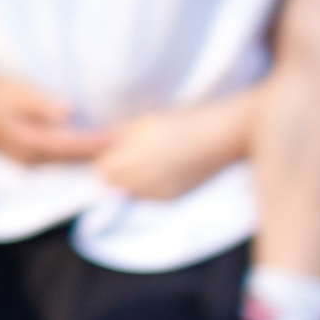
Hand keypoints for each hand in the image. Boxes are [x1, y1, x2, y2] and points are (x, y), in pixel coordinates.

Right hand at [0, 67, 111, 164]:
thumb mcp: (15, 92)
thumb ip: (41, 104)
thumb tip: (68, 111)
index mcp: (29, 144)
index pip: (70, 146)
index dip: (95, 143)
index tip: (118, 139)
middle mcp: (30, 159)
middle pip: (71, 160)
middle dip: (96, 153)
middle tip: (125, 148)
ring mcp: (26, 161)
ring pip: (65, 162)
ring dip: (86, 155)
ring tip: (112, 149)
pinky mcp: (26, 156)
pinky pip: (56, 158)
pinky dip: (73, 153)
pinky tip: (87, 147)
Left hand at [94, 107, 246, 200]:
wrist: (221, 135)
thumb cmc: (182, 121)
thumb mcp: (143, 123)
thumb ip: (117, 137)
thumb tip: (99, 146)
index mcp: (134, 159)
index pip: (103, 169)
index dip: (105, 157)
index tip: (112, 147)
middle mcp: (144, 181)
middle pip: (113, 184)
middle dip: (114, 170)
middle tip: (126, 153)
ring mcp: (159, 193)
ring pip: (129, 192)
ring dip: (129, 180)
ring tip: (146, 159)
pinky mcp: (172, 198)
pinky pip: (148, 197)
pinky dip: (147, 186)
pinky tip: (160, 169)